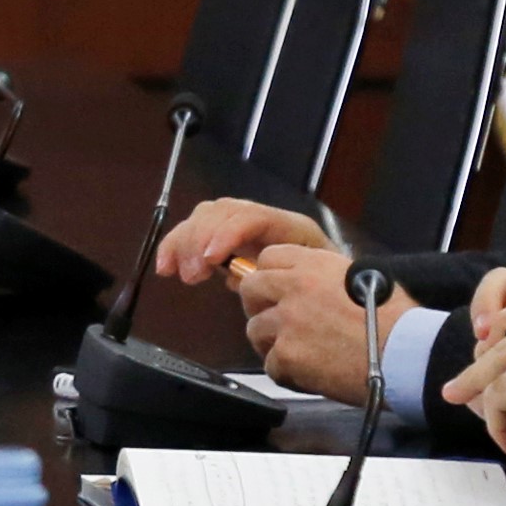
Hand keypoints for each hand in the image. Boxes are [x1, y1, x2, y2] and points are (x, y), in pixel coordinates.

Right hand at [156, 196, 328, 288]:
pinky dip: (177, 245)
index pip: (253, 217)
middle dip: (200, 239)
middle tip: (193, 276)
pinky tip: (166, 267)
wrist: (339, 294)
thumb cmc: (328, 294)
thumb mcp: (312, 288)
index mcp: (292, 228)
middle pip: (223, 211)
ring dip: (185, 242)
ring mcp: (244, 225)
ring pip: (205, 215)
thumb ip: (279, 281)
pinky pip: (196, 230)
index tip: (211, 261)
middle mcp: (265, 219)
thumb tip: (239, 278)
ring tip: (181, 275)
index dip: (227, 233)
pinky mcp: (228, 238)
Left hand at [229, 241, 395, 397]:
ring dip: (272, 342)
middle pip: (251, 289)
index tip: (278, 290)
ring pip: (255, 329)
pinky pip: (270, 365)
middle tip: (279, 321)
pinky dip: (287, 372)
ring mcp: (288, 322)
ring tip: (300, 352)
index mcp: (314, 264)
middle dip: (261, 305)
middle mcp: (295, 288)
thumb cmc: (397, 320)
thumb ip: (327, 275)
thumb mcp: (364, 277)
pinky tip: (311, 372)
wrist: (406, 355)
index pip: (268, 258)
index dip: (272, 276)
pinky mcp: (287, 356)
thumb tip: (312, 282)